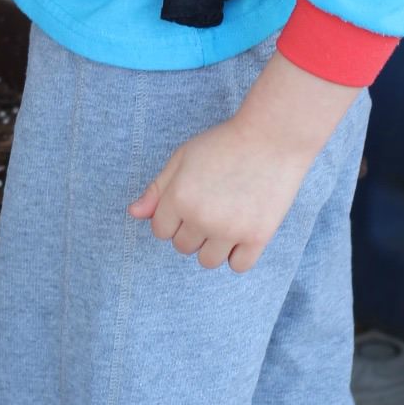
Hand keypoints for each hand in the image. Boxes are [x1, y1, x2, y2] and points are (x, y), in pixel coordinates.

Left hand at [127, 117, 313, 272]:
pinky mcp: (258, 237)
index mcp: (179, 197)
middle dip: (190, 230)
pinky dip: (236, 255)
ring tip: (224, 220)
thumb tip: (133, 214)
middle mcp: (202, 218)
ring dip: (211, 246)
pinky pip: (238, 266)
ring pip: (207, 261)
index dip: (171, 217)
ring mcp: (231, 230)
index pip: (160, 230)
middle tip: (210, 204)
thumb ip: (157, 189)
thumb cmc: (223, 144)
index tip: (188, 201)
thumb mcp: (183, 157)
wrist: (270, 137)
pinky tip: (241, 232)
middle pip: (182, 246)